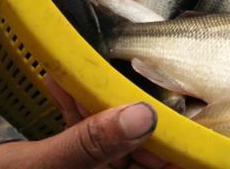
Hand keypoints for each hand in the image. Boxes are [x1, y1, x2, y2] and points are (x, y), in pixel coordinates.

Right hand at [0, 76, 178, 168]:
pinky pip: (83, 130)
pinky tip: (58, 82)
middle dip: (134, 105)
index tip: (188, 102)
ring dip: (99, 99)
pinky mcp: (70, 159)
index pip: (162, 165)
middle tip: (131, 71)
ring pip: (111, 131)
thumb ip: (91, 143)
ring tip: (83, 71)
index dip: (179, 138)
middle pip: (139, 143)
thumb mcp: (41, 167)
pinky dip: (74, 106)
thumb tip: (144, 115)